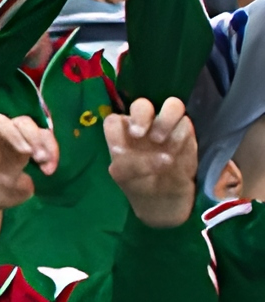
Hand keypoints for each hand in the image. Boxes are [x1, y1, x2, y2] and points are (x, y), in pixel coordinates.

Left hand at [104, 95, 200, 230]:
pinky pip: (186, 124)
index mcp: (122, 133)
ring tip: (160, 141)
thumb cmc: (138, 182)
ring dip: (166, 121)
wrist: (164, 197)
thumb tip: (144, 154)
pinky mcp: (186, 134)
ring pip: (172, 105)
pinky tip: (176, 153)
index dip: (116, 130)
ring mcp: (167, 127)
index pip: (114, 120)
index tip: (120, 149)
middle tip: (139, 135)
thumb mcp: (124, 176)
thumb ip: (127, 163)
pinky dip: (180, 137)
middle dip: (141, 116)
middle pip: (142, 105)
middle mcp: (144, 125)